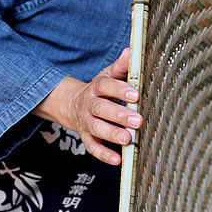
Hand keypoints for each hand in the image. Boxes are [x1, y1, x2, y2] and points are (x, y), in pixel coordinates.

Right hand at [33, 48, 141, 164]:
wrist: (73, 104)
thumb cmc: (100, 90)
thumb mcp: (108, 76)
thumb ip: (120, 67)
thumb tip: (130, 52)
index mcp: (96, 87)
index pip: (106, 85)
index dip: (120, 90)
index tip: (135, 95)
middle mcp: (89, 104)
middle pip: (102, 108)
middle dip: (119, 115)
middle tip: (138, 121)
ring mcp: (86, 121)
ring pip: (96, 128)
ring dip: (112, 134)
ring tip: (128, 139)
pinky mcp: (86, 137)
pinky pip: (92, 147)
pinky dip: (104, 154)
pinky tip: (117, 159)